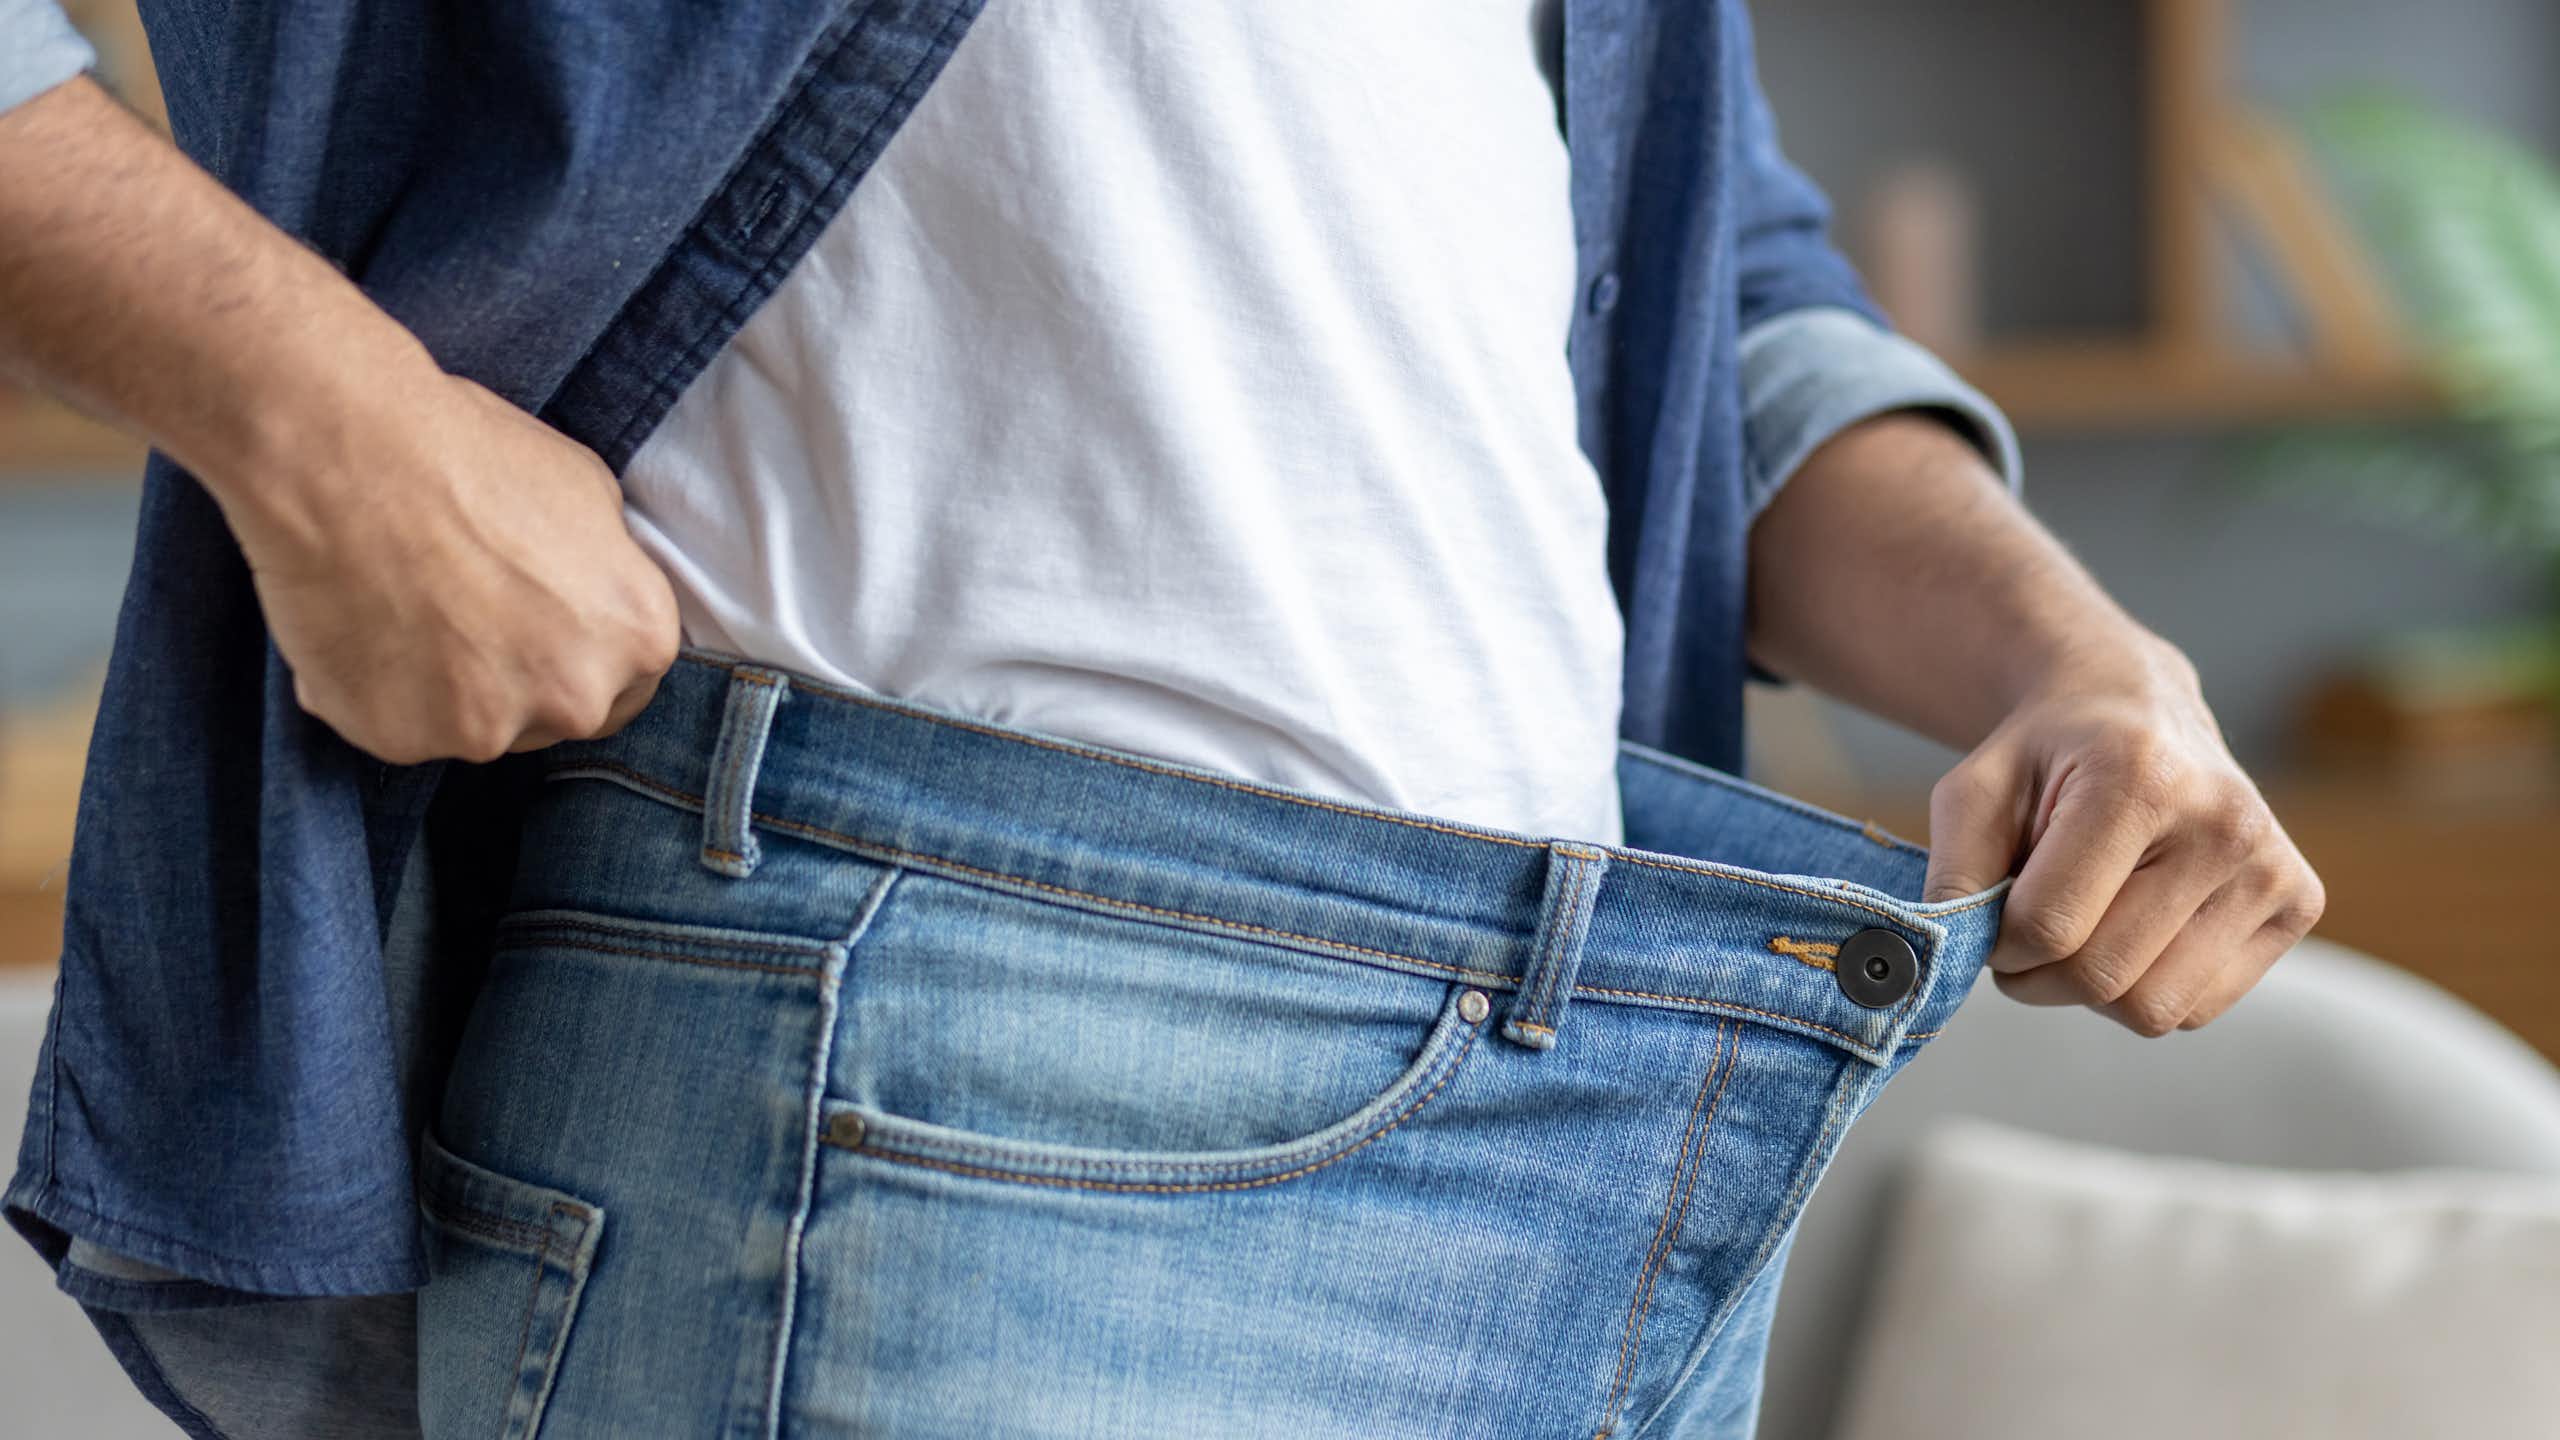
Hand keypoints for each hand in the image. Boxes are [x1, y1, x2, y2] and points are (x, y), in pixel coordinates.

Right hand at [215, 372, 680, 764]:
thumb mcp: (587, 490)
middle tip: (470, 613)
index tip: (543, 631)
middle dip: (525, 677)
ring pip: (479, 725)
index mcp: (639, 637)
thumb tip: (597, 595)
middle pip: (560, 712)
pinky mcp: (402, 739)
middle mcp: (578, 697)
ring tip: (409, 607)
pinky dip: (381, 692)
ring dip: (451, 688)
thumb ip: (608, 568)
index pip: (630, 681)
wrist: (345, 455)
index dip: (583, 654)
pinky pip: (400, 727)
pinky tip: (363, 626)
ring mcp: (489, 727)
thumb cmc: (468, 455)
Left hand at [1920, 640, 2325, 1034]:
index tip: (1991, 919)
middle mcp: (2226, 823)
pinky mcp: (2300, 903)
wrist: (2135, 709)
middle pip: (2103, 978)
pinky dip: (2146, 987)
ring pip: (2154, 1009)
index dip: (2000, 944)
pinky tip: (2135, 926)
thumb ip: (1952, 874)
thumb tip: (1945, 961)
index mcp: (2143, 779)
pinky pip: (2197, 1008)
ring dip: (2092, 990)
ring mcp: (2274, 866)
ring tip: (2083, 924)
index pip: (2051, 926)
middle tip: (2026, 934)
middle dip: (2040, 975)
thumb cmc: (2045, 757)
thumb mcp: (1972, 791)